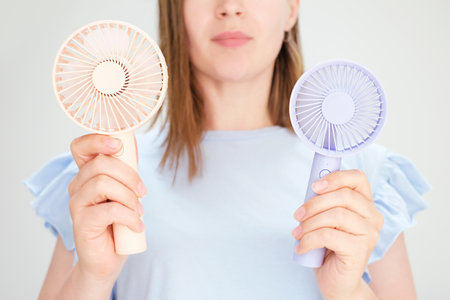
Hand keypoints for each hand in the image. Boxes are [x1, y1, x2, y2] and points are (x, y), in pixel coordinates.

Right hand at [68, 134, 146, 282]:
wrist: (108, 258)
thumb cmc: (118, 223)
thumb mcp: (125, 192)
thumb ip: (125, 169)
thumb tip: (133, 142)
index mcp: (87, 175)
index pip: (80, 147)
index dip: (97, 140)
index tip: (118, 145)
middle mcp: (77, 186)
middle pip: (100, 164)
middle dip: (129, 176)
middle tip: (142, 193)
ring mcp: (76, 204)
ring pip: (103, 183)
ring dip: (129, 197)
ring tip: (138, 211)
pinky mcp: (81, 222)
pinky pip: (109, 209)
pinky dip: (130, 216)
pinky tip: (136, 225)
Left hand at [291, 169, 383, 299]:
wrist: (336, 281)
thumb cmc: (330, 248)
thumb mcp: (326, 219)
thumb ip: (324, 202)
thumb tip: (312, 188)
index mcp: (366, 204)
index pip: (358, 178)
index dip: (336, 177)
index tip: (315, 186)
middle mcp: (373, 217)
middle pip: (344, 196)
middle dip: (314, 204)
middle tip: (298, 215)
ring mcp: (369, 234)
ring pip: (336, 215)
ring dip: (310, 223)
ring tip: (298, 233)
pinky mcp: (360, 250)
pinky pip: (329, 235)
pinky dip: (309, 239)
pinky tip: (302, 247)